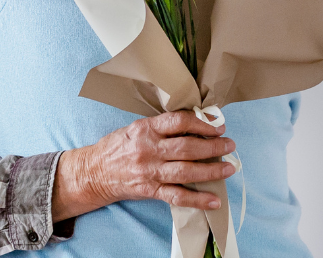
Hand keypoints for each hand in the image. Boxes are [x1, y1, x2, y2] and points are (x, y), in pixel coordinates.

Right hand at [51, 111, 237, 220]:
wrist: (93, 172)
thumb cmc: (117, 147)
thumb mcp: (136, 128)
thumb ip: (162, 127)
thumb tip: (195, 124)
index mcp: (146, 129)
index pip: (179, 122)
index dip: (202, 123)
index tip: (218, 126)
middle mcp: (148, 149)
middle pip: (187, 147)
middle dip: (213, 147)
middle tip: (229, 145)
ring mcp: (149, 171)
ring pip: (186, 171)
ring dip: (211, 170)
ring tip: (229, 168)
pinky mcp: (149, 190)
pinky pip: (177, 196)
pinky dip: (197, 199)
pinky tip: (214, 200)